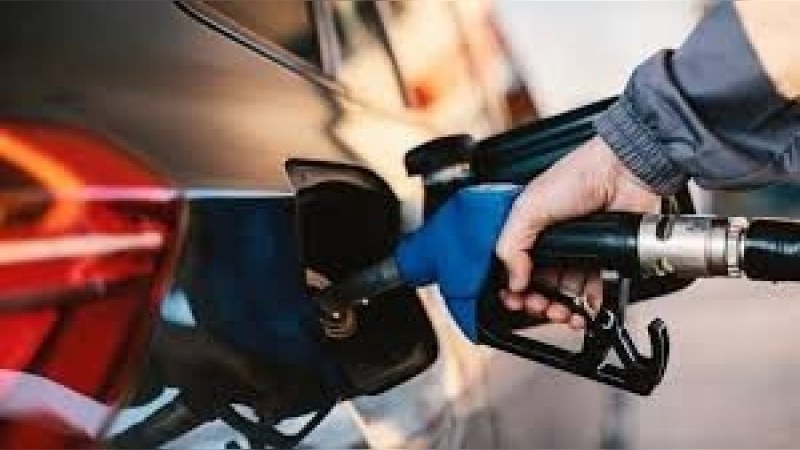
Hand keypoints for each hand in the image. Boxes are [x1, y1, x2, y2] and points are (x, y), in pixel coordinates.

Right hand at [495, 136, 659, 328]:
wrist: (623, 173)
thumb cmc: (578, 175)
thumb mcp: (529, 207)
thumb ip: (511, 244)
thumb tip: (512, 281)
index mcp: (530, 233)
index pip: (513, 270)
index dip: (512, 289)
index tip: (515, 300)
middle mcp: (553, 246)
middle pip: (538, 288)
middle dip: (536, 304)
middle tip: (540, 306)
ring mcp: (579, 255)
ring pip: (565, 295)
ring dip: (562, 309)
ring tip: (563, 310)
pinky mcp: (605, 262)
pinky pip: (595, 292)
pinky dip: (590, 304)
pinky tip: (585, 307)